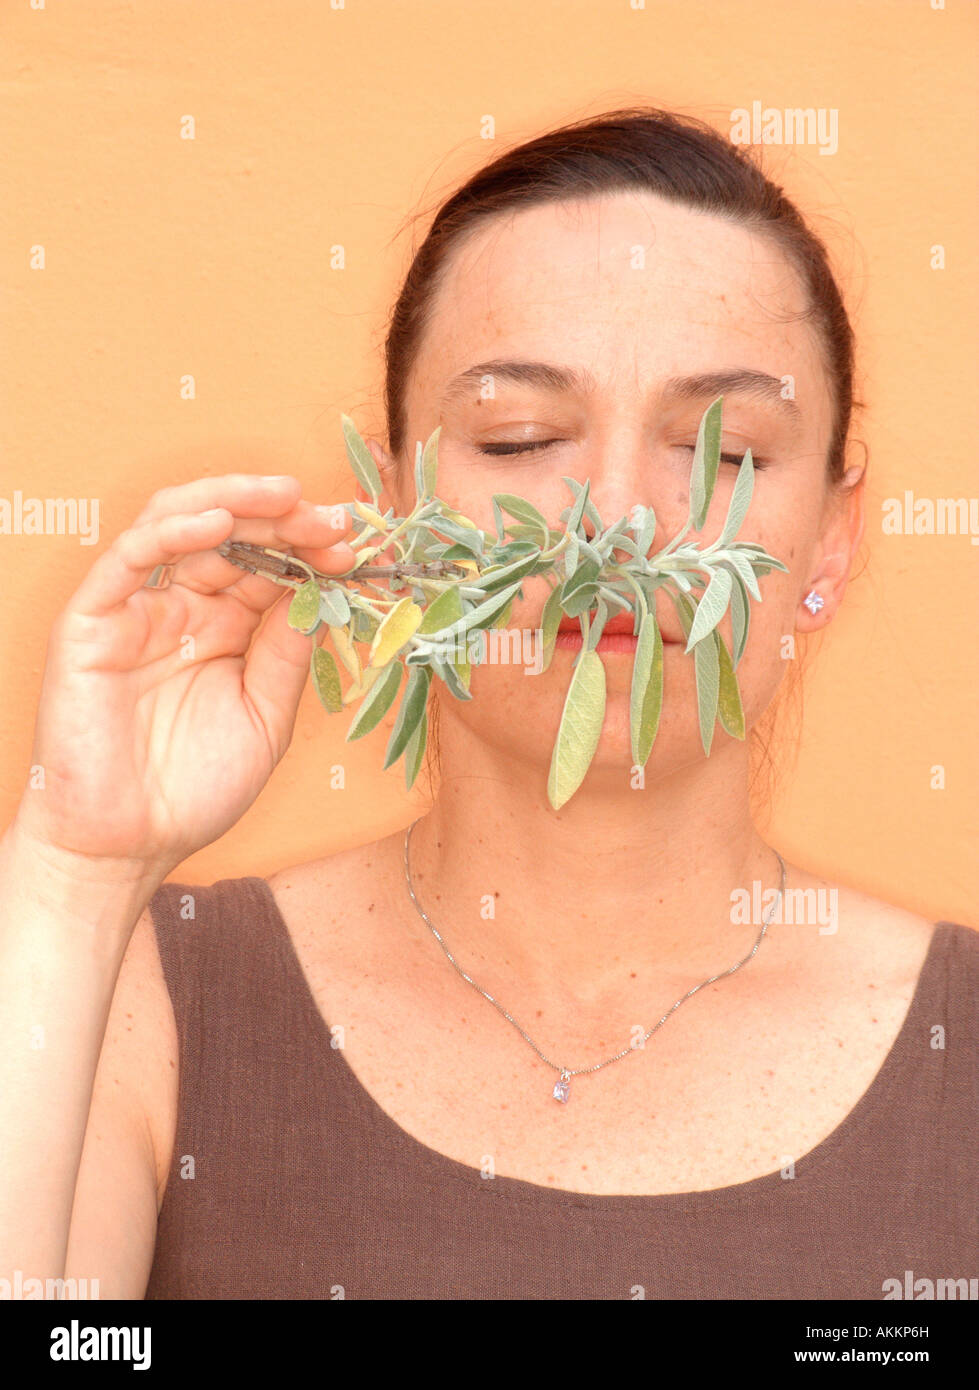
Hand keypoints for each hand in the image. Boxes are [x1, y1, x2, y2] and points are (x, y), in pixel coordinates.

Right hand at [12, 475, 355, 880]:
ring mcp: (137, 611)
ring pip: (180, 527)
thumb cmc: (194, 791)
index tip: (354, 547)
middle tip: (332, 519)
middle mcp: (183, 611)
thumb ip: (287, 653)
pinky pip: (128, 558)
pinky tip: (219, 522)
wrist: (128, 847)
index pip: (269, 567)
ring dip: (235, 502)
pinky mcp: (92, 622)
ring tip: (287, 497)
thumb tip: (322, 591)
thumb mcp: (265, 718)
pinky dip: (172, 530)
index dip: (311, 550)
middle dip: (285, 521)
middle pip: (233, 538)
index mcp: (225, 631)